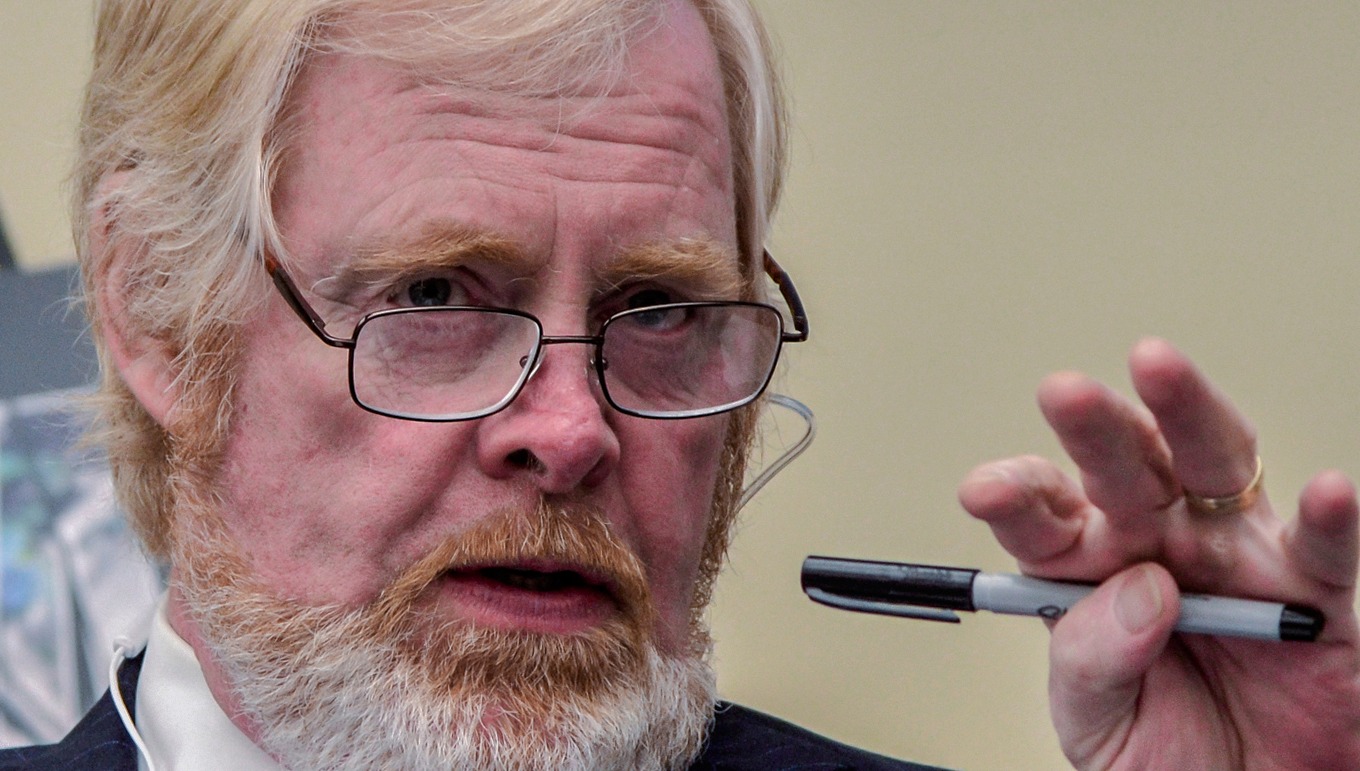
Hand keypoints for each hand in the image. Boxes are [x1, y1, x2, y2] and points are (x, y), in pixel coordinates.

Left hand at [958, 337, 1359, 768]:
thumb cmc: (1168, 756)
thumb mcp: (1098, 723)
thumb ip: (1094, 659)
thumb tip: (1139, 591)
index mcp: (1090, 570)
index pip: (1046, 516)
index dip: (1018, 495)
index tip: (986, 490)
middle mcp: (1160, 542)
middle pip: (1124, 466)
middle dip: (1093, 427)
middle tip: (1064, 395)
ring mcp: (1237, 555)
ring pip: (1215, 465)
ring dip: (1188, 413)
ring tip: (1157, 368)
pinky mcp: (1314, 591)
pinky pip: (1324, 546)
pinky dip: (1329, 518)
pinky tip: (1322, 489)